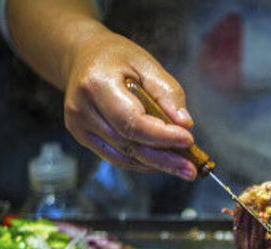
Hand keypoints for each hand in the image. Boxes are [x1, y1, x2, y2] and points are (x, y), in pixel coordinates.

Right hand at [62, 30, 197, 178]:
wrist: (83, 57)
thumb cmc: (118, 58)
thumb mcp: (147, 64)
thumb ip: (167, 93)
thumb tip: (184, 123)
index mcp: (96, 85)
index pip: (131, 121)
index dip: (161, 135)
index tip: (188, 140)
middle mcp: (82, 109)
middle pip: (129, 144)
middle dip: (164, 159)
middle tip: (192, 168)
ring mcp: (79, 126)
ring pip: (125, 156)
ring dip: (157, 164)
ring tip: (184, 166)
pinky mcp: (83, 137)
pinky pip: (118, 157)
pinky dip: (143, 162)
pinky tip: (163, 162)